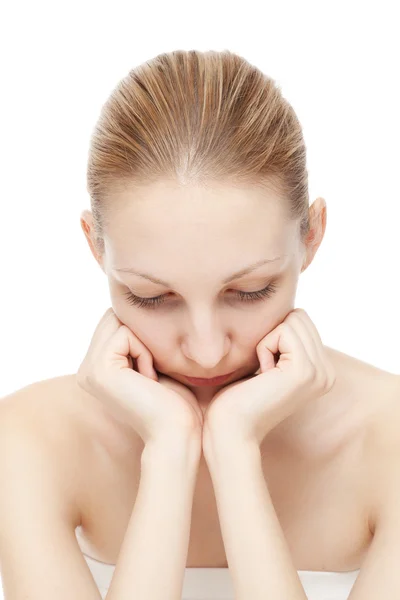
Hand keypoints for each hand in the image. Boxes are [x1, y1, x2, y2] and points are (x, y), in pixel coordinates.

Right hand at [76, 307, 202, 447]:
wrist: (178, 432)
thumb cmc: (175, 401)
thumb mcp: (154, 363)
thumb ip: (139, 339)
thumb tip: (142, 305)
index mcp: (96, 367)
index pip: (115, 321)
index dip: (142, 333)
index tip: (154, 368)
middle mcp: (86, 369)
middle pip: (114, 317)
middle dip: (141, 335)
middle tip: (152, 372)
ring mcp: (89, 370)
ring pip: (119, 322)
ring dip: (144, 344)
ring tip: (150, 375)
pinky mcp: (99, 370)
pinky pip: (125, 334)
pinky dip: (144, 351)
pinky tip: (149, 379)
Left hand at [202, 308, 335, 450]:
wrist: (231, 429)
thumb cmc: (239, 396)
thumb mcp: (269, 362)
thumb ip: (285, 341)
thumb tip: (288, 311)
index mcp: (322, 371)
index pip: (302, 320)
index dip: (275, 335)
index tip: (267, 368)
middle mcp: (327, 372)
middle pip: (299, 316)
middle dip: (273, 335)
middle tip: (264, 370)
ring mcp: (320, 372)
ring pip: (292, 320)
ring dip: (267, 342)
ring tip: (264, 373)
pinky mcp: (305, 370)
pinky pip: (282, 331)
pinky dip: (264, 347)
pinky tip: (262, 374)